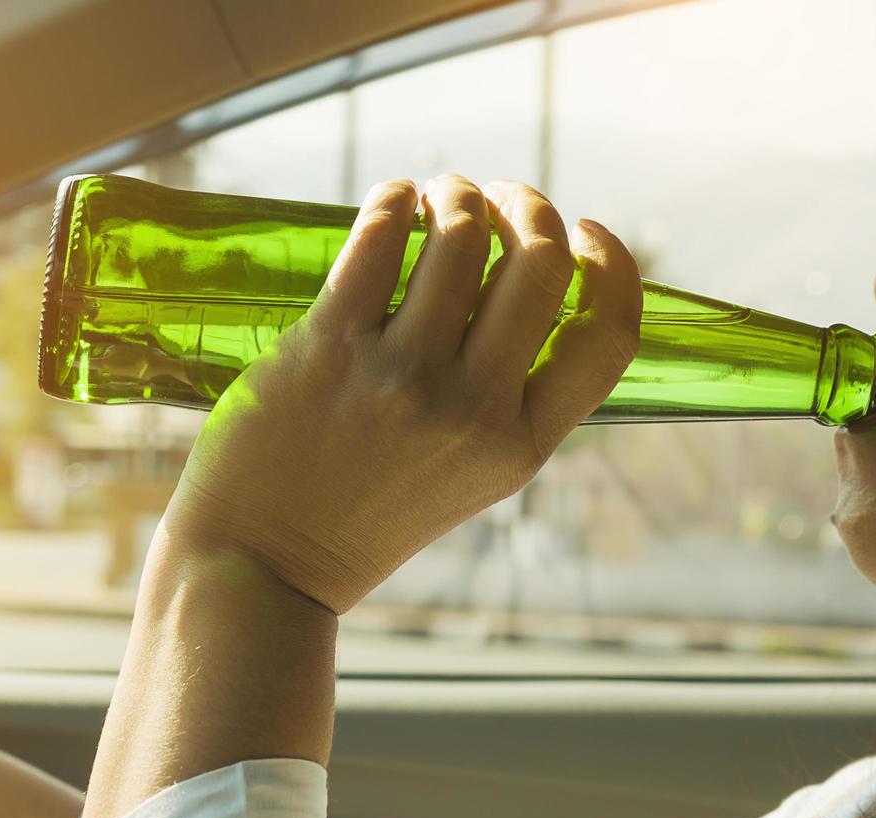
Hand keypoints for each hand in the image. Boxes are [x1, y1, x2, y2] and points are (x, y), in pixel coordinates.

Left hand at [161, 175, 641, 612]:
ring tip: (440, 195)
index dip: (616, 268)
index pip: (609, 339)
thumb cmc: (355, 519)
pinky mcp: (329, 347)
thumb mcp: (462, 480)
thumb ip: (500, 403)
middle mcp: (471, 410)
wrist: (259, 565)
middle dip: (532, 208)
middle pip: (541, 266)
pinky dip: (395, 202)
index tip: (589, 231)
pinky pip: (380, 240)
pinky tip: (393, 201)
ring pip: (461, 238)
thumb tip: (519, 286)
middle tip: (501, 198)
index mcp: (517, 449)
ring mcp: (400, 376)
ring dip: (457, 195)